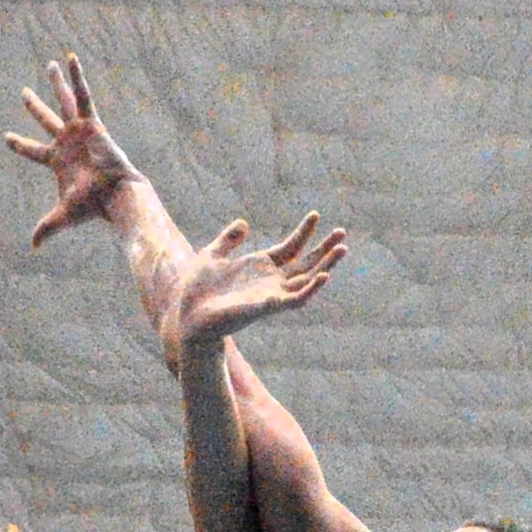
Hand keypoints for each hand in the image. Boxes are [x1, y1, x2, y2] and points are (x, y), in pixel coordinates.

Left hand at [9, 54, 139, 246]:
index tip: (6, 138)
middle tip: (24, 93)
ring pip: (64, 101)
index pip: (33, 151)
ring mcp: (79, 130)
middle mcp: (67, 142)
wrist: (115, 196)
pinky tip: (71, 59)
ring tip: (51, 63)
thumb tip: (33, 247)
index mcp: (58, 160)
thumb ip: (46, 227)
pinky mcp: (92, 122)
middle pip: (46, 120)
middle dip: (34, 107)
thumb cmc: (92, 206)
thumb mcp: (63, 216)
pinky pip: (83, 95)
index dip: (19, 145)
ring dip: (57, 83)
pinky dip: (78, 77)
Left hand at [171, 213, 345, 346]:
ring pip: (307, 280)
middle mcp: (270, 281)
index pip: (290, 247)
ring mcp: (271, 294)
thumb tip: (244, 224)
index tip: (316, 215)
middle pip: (306, 263)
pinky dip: (310, 290)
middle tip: (342, 233)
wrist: (188, 316)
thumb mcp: (211, 255)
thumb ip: (228, 240)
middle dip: (324, 249)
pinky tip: (323, 277)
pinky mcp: (267, 307)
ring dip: (326, 266)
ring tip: (342, 249)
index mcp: (259, 266)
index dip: (304, 232)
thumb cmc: (197, 290)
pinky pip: (294, 300)